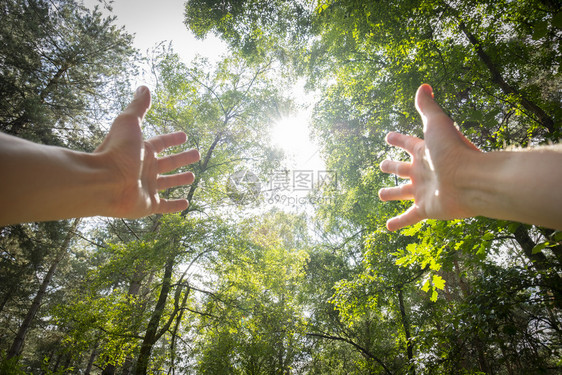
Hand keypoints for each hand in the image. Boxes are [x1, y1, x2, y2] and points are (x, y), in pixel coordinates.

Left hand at [94, 86, 199, 217]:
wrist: (103, 181)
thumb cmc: (116, 151)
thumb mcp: (129, 123)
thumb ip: (138, 107)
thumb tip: (144, 87)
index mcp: (141, 150)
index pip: (161, 143)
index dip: (173, 139)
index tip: (185, 136)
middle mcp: (145, 168)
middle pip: (168, 162)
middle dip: (182, 158)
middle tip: (197, 154)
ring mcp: (147, 187)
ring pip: (168, 183)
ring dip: (180, 180)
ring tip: (193, 177)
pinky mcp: (148, 205)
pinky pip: (165, 206)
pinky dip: (175, 206)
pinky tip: (186, 204)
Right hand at [378, 84, 480, 230]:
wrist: (471, 180)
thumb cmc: (454, 150)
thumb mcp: (437, 124)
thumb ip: (428, 107)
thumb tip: (423, 86)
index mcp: (424, 152)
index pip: (407, 144)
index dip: (397, 140)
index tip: (387, 137)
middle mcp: (423, 171)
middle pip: (402, 169)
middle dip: (391, 167)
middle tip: (382, 165)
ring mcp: (423, 191)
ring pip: (402, 193)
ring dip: (392, 194)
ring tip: (382, 195)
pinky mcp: (426, 208)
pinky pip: (408, 217)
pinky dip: (398, 223)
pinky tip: (388, 227)